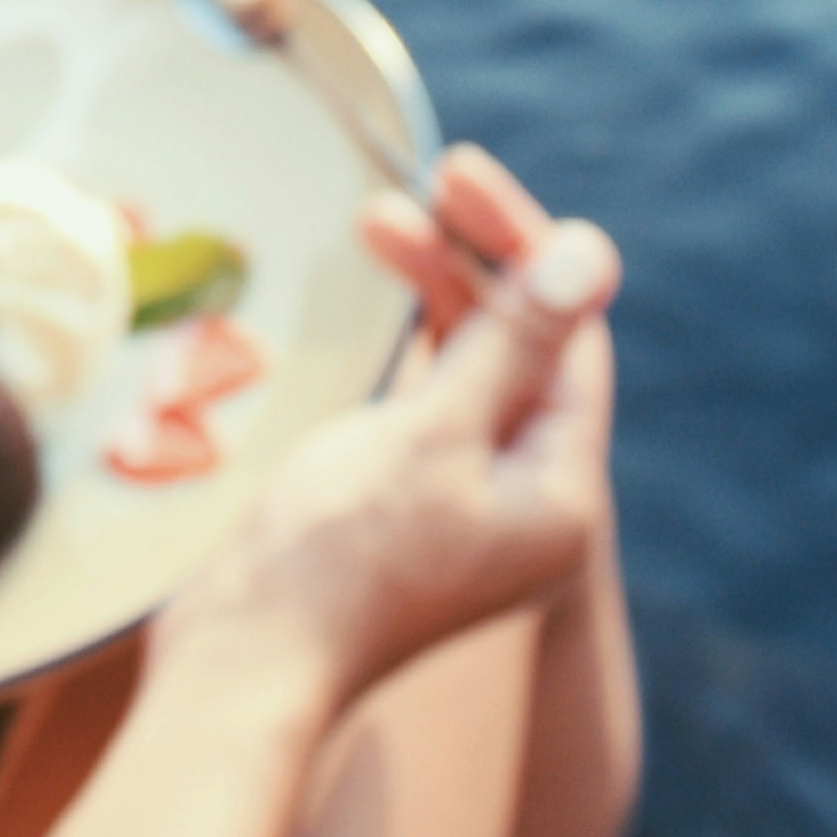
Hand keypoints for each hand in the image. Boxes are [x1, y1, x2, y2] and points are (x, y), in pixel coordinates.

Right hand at [159, 148, 620, 726]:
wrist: (244, 661)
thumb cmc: (337, 553)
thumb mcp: (433, 431)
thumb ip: (513, 340)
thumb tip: (592, 255)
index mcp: (562, 495)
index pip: (571, 341)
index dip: (522, 249)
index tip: (460, 175)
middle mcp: (530, 501)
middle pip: (524, 349)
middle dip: (471, 263)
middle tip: (410, 188)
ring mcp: (467, 504)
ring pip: (474, 369)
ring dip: (436, 292)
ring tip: (374, 218)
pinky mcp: (408, 503)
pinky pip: (434, 402)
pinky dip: (413, 345)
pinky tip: (380, 294)